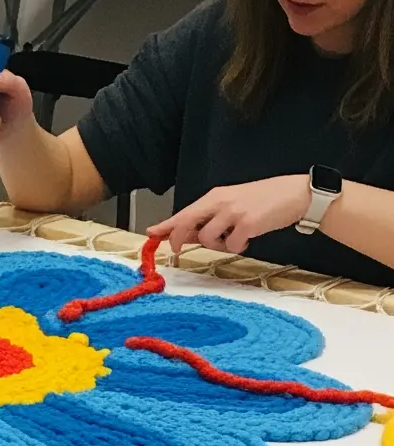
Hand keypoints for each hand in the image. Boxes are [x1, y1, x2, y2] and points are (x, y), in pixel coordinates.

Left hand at [161, 175, 311, 256]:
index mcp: (215, 196)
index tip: (150, 234)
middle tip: (177, 251)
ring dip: (217, 244)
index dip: (166, 225)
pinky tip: (249, 237)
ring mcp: (233, 212)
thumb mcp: (232, 205)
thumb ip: (209, 219)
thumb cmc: (262, 201)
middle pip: (186, 223)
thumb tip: (185, 235)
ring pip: (207, 239)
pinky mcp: (247, 224)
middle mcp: (220, 202)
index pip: (184, 212)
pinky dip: (239, 246)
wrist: (295, 194)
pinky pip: (231, 245)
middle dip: (177, 239)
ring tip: (233, 236)